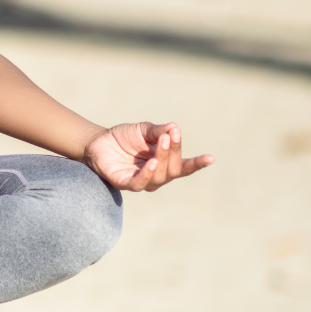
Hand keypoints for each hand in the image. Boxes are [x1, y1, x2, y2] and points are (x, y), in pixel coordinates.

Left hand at [83, 122, 213, 191]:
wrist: (99, 141)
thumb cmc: (124, 137)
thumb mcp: (144, 130)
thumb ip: (159, 131)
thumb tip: (174, 128)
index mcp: (165, 163)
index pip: (184, 166)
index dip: (197, 164)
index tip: (211, 158)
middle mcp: (157, 176)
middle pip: (173, 169)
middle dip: (173, 151)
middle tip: (169, 135)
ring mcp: (142, 181)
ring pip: (160, 176)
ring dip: (162, 158)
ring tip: (160, 141)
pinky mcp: (125, 183)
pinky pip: (139, 183)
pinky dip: (147, 174)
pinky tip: (151, 163)